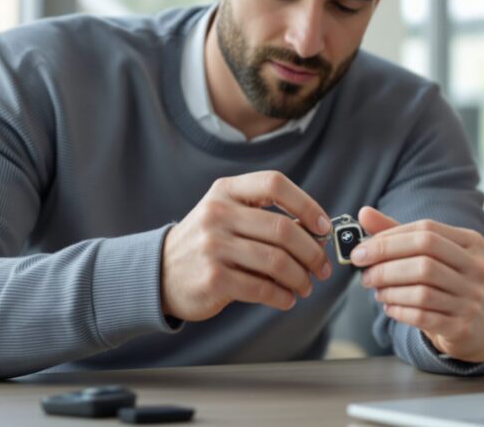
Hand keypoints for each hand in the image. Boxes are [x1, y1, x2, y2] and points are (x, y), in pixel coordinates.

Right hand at [160, 171, 332, 321]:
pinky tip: (286, 298)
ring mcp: (214, 246)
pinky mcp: (213, 278)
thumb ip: (265, 218)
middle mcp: (218, 213)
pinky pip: (262, 288)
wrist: (160, 272)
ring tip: (305, 286)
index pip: (275, 184)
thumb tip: (317, 233)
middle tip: (322, 267)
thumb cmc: (207, 243)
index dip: (307, 204)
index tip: (323, 226)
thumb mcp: (228, 216)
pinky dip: (282, 297)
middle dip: (312, 252)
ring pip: (277, 262)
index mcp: (226, 191)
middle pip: (283, 229)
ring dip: (300, 278)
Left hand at [351, 206, 483, 361]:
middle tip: (365, 273)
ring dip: (390, 290)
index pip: (425, 231)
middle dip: (386, 265)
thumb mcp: (432, 253)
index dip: (389, 239)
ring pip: (421, 291)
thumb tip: (364, 213)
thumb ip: (398, 233)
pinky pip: (422, 317)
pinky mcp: (461, 326)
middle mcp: (476, 268)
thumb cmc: (451, 280)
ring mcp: (471, 299)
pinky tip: (389, 307)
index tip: (362, 249)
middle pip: (424, 260)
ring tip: (376, 290)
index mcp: (470, 242)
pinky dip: (399, 310)